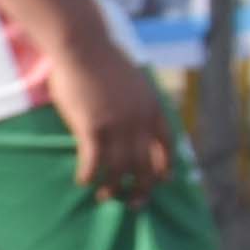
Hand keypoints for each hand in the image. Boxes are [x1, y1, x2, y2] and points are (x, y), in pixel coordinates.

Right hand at [41, 29, 173, 202]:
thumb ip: (138, 101)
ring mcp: (117, 126)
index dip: (165, 167)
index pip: (167, 145)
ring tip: (105, 197)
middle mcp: (139, 121)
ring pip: (119, 169)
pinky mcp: (93, 128)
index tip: (163, 181)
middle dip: (142, 188)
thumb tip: (134, 114)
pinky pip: (93, 162)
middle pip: (146, 165)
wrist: (84, 46)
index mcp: (152, 108)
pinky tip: (83, 181)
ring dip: (113, 188)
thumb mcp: (134, 80)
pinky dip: (89, 176)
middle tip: (135, 203)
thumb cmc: (102, 59)